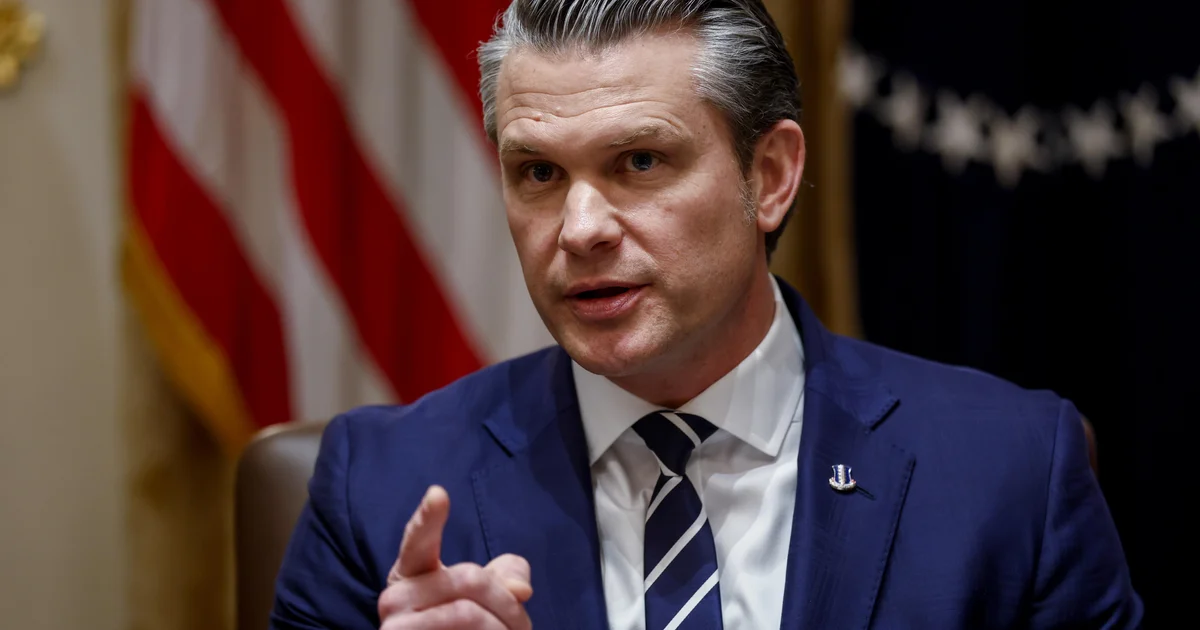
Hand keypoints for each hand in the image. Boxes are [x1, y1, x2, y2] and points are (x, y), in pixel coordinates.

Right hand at [378, 485, 533, 628]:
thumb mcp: (477, 596)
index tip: (438, 493)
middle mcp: (394, 597)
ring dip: (503, 627)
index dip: (428, 518)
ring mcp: (396, 626)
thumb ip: (501, 577)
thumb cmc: (459, 627)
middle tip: (521, 624)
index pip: (418, 540)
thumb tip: (521, 588)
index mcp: (410, 571)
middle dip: (507, 603)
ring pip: (468, 612)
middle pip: (470, 579)